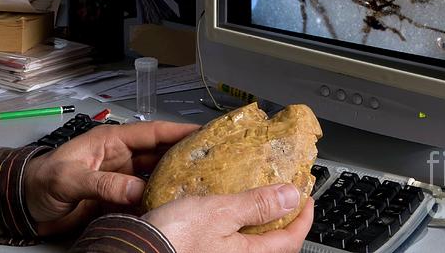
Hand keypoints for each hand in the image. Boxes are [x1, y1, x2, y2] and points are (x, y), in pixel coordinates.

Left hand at [23, 120, 198, 234]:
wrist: (23, 205)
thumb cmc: (40, 181)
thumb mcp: (69, 179)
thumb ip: (103, 184)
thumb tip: (138, 191)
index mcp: (111, 140)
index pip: (152, 132)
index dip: (179, 131)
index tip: (205, 132)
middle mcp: (120, 157)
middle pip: (159, 155)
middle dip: (185, 157)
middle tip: (213, 163)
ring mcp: (120, 179)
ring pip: (155, 178)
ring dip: (174, 182)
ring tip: (202, 186)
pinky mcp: (117, 200)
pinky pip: (144, 200)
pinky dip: (159, 203)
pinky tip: (175, 207)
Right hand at [142, 183, 314, 252]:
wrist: (138, 250)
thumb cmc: (174, 237)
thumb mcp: (220, 211)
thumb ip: (256, 205)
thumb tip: (291, 196)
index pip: (290, 239)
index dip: (303, 218)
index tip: (307, 199)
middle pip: (272, 245)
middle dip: (282, 221)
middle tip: (285, 198)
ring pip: (250, 245)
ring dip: (258, 224)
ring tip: (256, 201)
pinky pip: (230, 243)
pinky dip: (235, 228)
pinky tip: (224, 213)